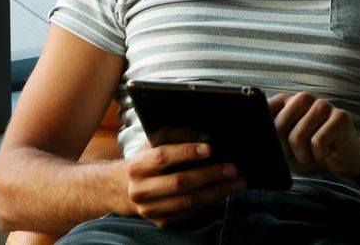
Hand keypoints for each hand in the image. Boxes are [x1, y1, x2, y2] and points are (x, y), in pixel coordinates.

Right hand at [120, 142, 245, 227]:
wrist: (123, 190)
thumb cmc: (145, 162)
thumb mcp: (152, 145)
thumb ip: (175, 136)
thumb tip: (205, 137)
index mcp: (137, 166)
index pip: (162, 157)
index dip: (186, 152)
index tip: (209, 148)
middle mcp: (141, 190)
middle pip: (180, 182)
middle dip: (210, 174)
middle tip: (232, 168)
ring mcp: (151, 209)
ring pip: (189, 201)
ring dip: (217, 191)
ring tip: (236, 182)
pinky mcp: (161, 222)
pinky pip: (191, 213)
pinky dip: (210, 202)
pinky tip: (223, 192)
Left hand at [269, 92, 359, 177]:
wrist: (344, 159)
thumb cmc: (310, 152)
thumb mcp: (284, 147)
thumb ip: (270, 138)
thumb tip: (259, 140)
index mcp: (285, 101)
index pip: (263, 112)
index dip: (265, 135)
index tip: (271, 146)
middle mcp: (303, 98)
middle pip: (279, 127)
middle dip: (285, 151)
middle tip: (297, 155)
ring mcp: (323, 105)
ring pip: (298, 137)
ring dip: (303, 156)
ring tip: (312, 154)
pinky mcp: (341, 116)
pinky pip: (318, 142)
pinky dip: (319, 155)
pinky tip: (327, 152)